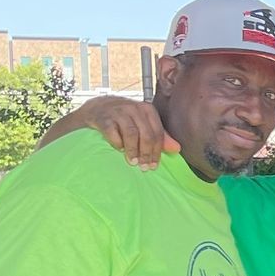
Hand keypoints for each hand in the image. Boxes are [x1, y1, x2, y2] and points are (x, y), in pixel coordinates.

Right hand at [57, 96, 172, 167]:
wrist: (97, 108)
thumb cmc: (125, 119)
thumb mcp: (143, 124)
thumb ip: (160, 137)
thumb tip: (177, 149)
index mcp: (147, 110)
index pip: (157, 133)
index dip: (156, 152)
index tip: (153, 166)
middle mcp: (134, 108)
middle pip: (146, 134)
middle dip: (146, 153)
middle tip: (143, 167)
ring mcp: (118, 112)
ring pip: (131, 133)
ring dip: (132, 150)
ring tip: (132, 162)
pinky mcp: (103, 118)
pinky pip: (112, 132)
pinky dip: (116, 143)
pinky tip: (118, 150)